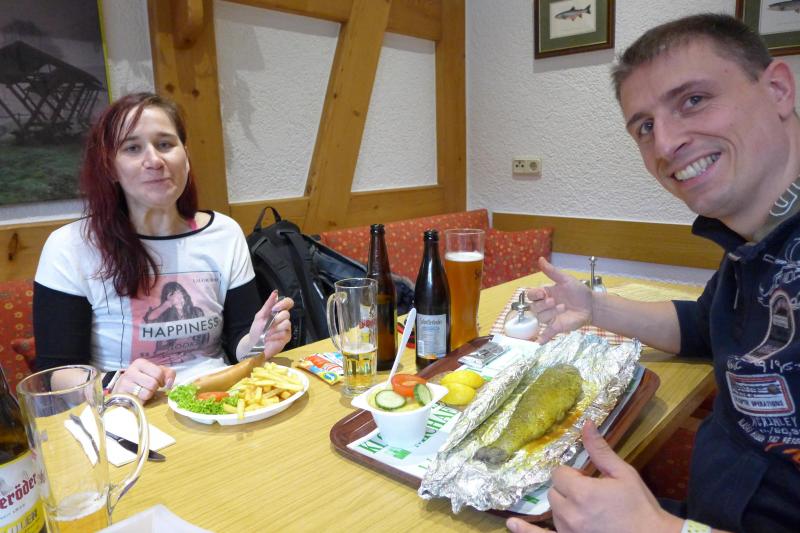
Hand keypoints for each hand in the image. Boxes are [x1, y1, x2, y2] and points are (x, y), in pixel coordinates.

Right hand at [113, 358, 175, 402]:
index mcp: (140, 363)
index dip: (162, 380)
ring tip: (144, 392)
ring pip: (146, 393)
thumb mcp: (157, 372)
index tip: (160, 383)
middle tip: (151, 388)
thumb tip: (169, 382)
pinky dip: (141, 401)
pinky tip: (138, 397)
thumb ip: (168, 374)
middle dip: (155, 388)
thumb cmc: (143, 379)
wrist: (124, 388)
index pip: (158, 373)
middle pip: (153, 383)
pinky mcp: (121, 395)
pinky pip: (138, 401)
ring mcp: (124, 383)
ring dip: (148, 396)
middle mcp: (130, 371)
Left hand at [247, 291, 292, 358]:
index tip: (275, 308)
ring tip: (267, 333)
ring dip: (274, 328)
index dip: (284, 303)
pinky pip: (284, 333)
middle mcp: (284, 319)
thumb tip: (275, 292)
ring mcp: (286, 328)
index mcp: (278, 312)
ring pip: (287, 323)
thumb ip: (268, 304)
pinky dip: (275, 336)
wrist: (254, 344)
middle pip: (287, 314)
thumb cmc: (257, 329)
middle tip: (267, 324)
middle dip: (275, 319)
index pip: (288, 302)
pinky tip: (269, 338)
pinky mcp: (287, 337)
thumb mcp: (260, 315)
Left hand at [506, 420, 680, 532]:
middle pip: (554, 491)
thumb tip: (586, 423)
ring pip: (552, 511)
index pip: (559, 473)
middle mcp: (569, 513)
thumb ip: (600, 451)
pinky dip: (525, 531)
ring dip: (564, 507)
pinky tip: (512, 524)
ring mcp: (567, 531)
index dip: (572, 474)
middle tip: (590, 494)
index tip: (587, 478)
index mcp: (582, 492)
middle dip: (568, 489)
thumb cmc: (640, 506)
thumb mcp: (623, 474)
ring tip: (587, 511)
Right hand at [526, 257, 592, 342]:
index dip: (534, 294)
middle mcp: (545, 306)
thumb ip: (552, 272)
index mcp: (544, 294)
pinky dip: (542, 338)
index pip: (531, 295)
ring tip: (563, 308)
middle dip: (543, 304)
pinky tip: (539, 342)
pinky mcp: (557, 327)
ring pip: (540, 318)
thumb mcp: (565, 279)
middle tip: (554, 301)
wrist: (591, 304)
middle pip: (534, 307)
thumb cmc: (578, 291)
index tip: (543, 292)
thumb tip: (540, 259)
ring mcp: (550, 317)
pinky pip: (546, 333)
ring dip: (550, 313)